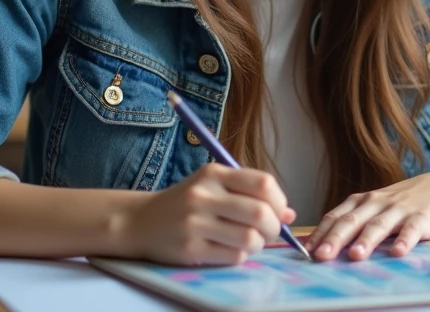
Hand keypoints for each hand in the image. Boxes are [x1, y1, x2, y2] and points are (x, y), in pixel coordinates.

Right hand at [120, 163, 295, 265]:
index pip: (263, 183)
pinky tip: (231, 249)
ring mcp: (195, 223)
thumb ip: (250, 195)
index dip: (279, 200)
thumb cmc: (185, 202)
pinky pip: (233, 256)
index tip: (279, 211)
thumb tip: (289, 215)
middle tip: (269, 231)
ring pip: (249, 238)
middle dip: (273, 226)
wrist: (140, 221)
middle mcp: (204, 195)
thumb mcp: (214, 187)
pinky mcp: (190, 249)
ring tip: (250, 242)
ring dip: (258, 244)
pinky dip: (241, 255)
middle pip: (259, 212)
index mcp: (214, 173)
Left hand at [308, 172, 429, 260]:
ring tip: (355, 255)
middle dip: (335, 239)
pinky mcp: (420, 218)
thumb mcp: (373, 207)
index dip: (320, 233)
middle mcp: (376, 203)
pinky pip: (411, 230)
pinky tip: (398, 252)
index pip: (335, 217)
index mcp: (361, 201)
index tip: (306, 250)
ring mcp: (398, 210)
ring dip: (366, 240)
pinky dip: (404, 240)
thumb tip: (319, 243)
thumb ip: (351, 222)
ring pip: (379, 225)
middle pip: (352, 221)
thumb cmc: (400, 203)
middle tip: (322, 255)